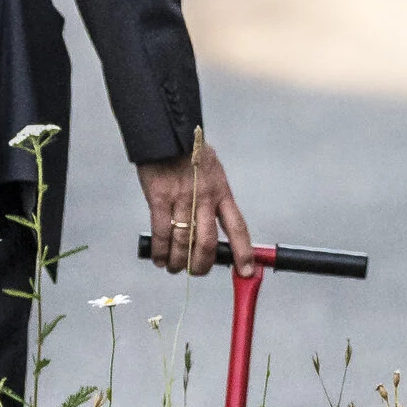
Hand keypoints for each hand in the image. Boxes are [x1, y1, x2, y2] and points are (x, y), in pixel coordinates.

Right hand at [137, 141, 254, 276]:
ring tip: (175, 268)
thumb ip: (215, 197)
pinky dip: (161, 251)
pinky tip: (160, 259)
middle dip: (202, 265)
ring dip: (179, 262)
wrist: (165, 134)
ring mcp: (182, 199)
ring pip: (183, 243)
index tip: (247, 272)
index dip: (243, 253)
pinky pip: (162, 233)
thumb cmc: (189, 153)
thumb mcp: (214, 172)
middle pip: (208, 243)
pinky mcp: (159, 199)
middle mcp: (205, 198)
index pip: (238, 228)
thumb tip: (216, 225)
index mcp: (222, 192)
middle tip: (197, 271)